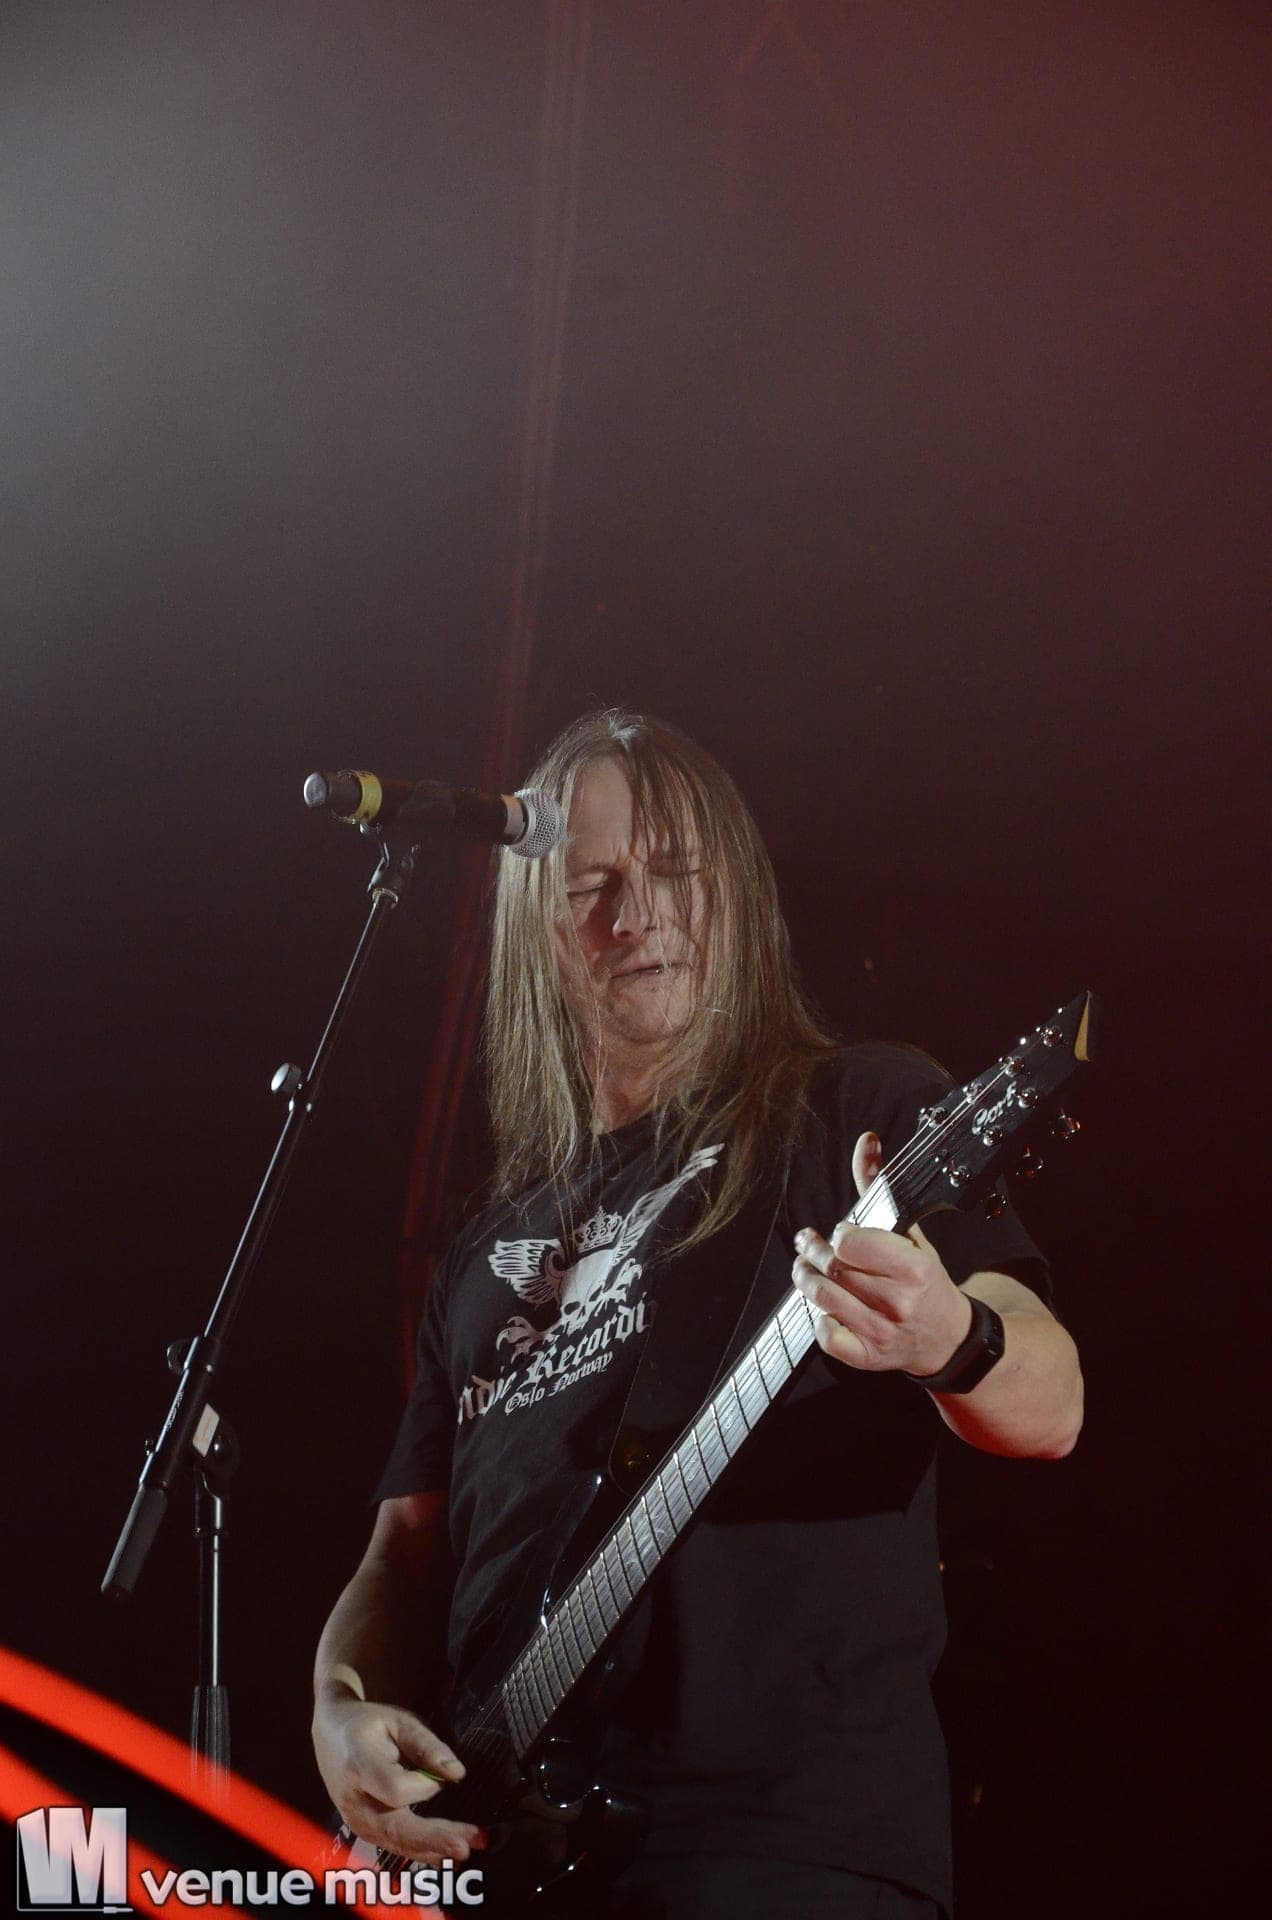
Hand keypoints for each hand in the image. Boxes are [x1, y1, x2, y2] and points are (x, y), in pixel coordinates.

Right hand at [312, 1692, 484, 1863]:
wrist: (330, 1735)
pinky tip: (444, 1859)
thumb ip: (426, 1745)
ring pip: (396, 1842)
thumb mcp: (397, 1721)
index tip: (440, 1776)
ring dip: (433, 1849)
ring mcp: (355, 1820)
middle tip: (467, 1844)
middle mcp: (354, 1801)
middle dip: (433, 1838)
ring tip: (466, 1849)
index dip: (422, 1787)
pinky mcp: (363, 1830)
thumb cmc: (368, 1724)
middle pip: (395, 1827)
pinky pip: (393, 1844)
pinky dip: (420, 1852)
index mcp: (359, 1766)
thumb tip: (457, 1773)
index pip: (394, 1789)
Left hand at [791, 1129, 971, 1377]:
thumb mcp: (911, 1234)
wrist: (947, 1338)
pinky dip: (818, 1321)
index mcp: (914, 1268)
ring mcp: (882, 1333)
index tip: (843, 1233)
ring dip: (805, 1279)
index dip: (840, 1235)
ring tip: (804, 1268)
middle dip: (813, 1252)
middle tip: (807, 1243)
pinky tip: (823, 1308)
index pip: (851, 1243)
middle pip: (834, 1270)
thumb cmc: (926, 1281)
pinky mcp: (868, 1357)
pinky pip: (827, 1338)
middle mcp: (898, 1302)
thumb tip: (865, 1142)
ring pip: (824, 1299)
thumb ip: (879, 1189)